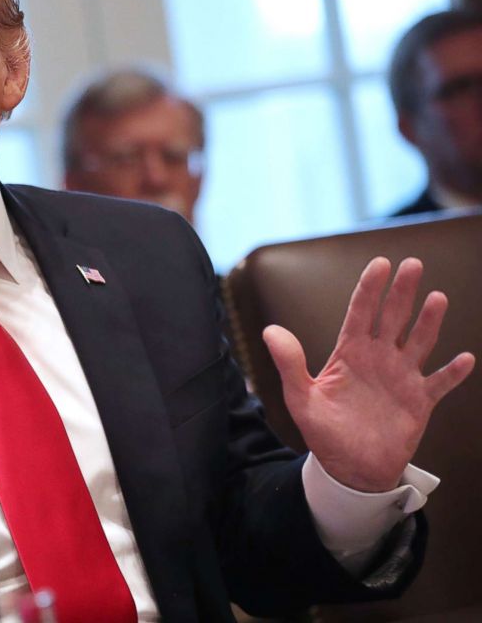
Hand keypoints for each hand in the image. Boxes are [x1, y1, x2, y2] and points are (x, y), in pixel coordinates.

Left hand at [263, 257, 474, 492]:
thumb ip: (289, 364)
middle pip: (393, 317)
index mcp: (350, 353)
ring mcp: (401, 377)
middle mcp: (378, 359)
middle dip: (402, 291)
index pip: (361, 312)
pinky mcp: (419, 402)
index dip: (370, 288)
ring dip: (429, 321)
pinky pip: (439, 383)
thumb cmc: (323, 431)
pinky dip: (452, 372)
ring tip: (437, 297)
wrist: (349, 468)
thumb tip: (270, 330)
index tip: (380, 263)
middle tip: (412, 263)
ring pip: (419, 342)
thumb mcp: (300, 398)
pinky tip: (464, 359)